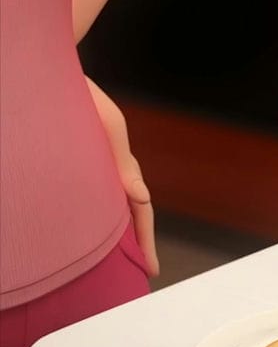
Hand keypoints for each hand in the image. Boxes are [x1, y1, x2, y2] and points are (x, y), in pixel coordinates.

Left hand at [86, 77, 159, 276]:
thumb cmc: (81, 98)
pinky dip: (107, 216)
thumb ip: (124, 164)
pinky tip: (102, 227)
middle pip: (133, 213)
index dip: (146, 240)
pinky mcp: (85, 166)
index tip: (151, 267)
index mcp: (124, 166)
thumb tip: (143, 197)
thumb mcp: (108, 127)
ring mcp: (102, 169)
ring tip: (129, 254)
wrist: (57, 77)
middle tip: (146, 269)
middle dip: (140, 241)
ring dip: (125, 230)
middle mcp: (115, 171)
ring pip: (117, 207)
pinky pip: (101, 198)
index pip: (141, 211)